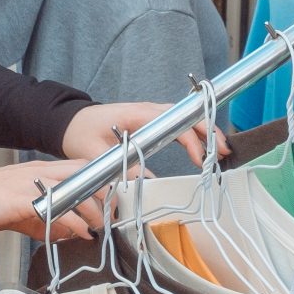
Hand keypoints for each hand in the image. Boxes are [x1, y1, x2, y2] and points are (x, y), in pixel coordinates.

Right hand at [0, 158, 105, 243]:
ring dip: (94, 210)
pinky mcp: (23, 199)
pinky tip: (81, 232)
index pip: (82, 168)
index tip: (115, 199)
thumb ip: (48, 220)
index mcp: (42, 171)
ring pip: (76, 189)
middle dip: (105, 194)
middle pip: (86, 175)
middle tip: (113, 214)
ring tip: (100, 226)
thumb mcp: (24, 210)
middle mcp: (41, 172)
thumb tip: (70, 234)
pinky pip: (56, 208)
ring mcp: (32, 183)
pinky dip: (74, 222)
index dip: (102, 182)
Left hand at [61, 100, 224, 174]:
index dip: (189, 140)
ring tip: (221, 149)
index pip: (172, 124)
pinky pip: (176, 123)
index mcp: (135, 114)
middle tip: (225, 151)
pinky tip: (203, 147)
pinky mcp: (149, 121)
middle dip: (208, 130)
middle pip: (185, 115)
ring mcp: (149, 114)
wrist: (69, 122)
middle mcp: (147, 110)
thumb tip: (146, 183)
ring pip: (184, 118)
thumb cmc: (79, 133)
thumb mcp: (95, 154)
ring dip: (203, 132)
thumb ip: (120, 167)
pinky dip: (192, 133)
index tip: (200, 160)